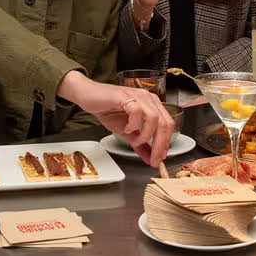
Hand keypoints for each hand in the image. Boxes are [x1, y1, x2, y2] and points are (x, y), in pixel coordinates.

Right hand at [58, 72, 174, 167]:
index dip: (166, 143)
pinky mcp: (125, 96)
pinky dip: (133, 124)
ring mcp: (137, 96)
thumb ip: (140, 144)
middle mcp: (148, 98)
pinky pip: (137, 112)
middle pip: (164, 123)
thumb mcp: (127, 132)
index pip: (168, 125)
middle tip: (153, 158)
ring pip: (154, 118)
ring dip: (146, 135)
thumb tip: (151, 159)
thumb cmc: (107, 110)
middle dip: (160, 145)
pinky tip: (126, 129)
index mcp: (152, 105)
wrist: (87, 96)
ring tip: (135, 141)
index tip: (160, 158)